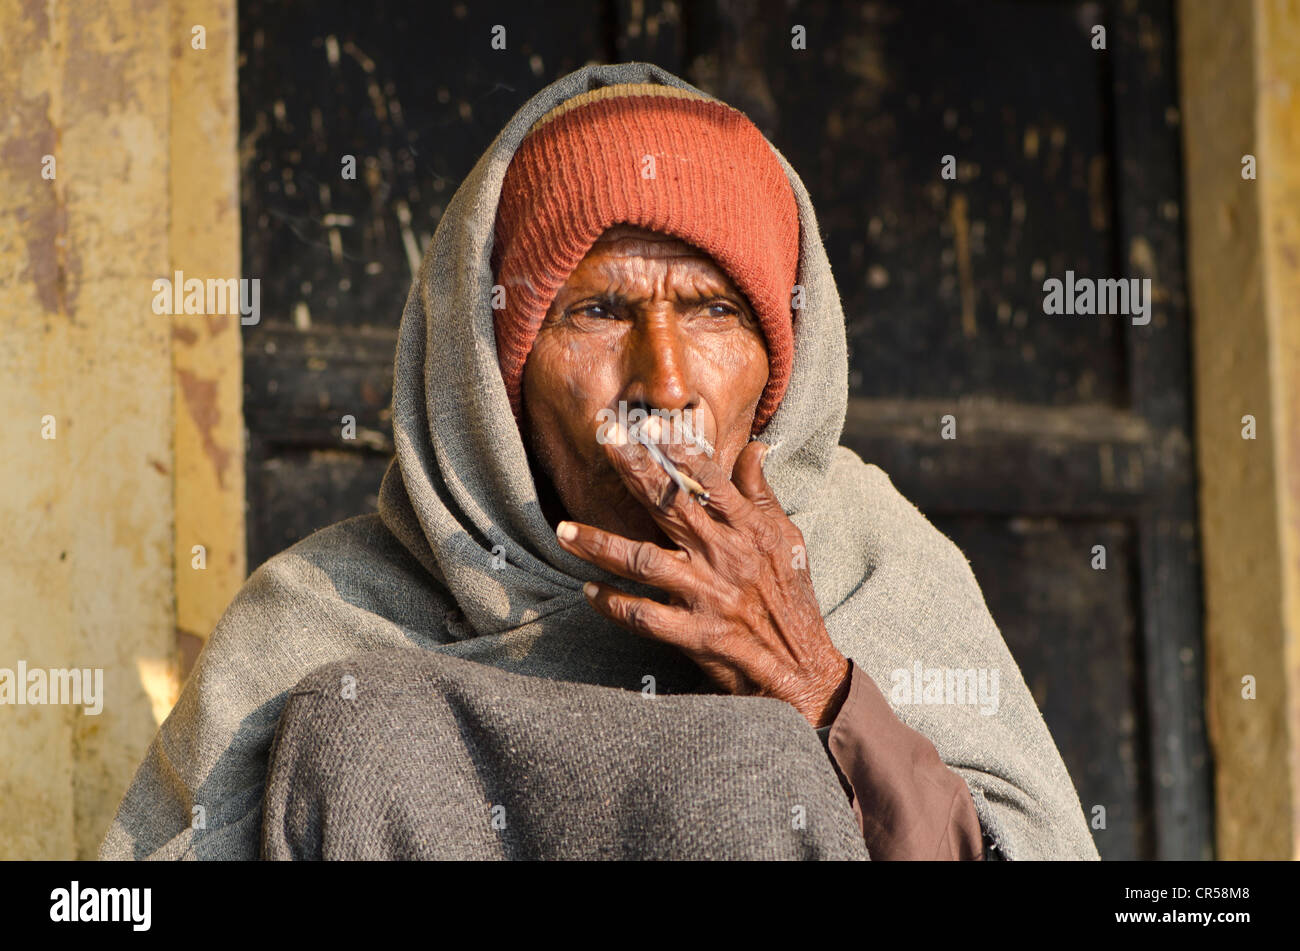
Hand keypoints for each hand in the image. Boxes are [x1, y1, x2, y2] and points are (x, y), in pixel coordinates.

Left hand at [554, 422, 850, 727]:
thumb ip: (763, 494)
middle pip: (670, 505)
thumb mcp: (787, 540)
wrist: (803, 670)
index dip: (678, 449)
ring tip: (563, 531)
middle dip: (634, 471)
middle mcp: (726, 556)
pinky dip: (614, 604)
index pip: (710, 479)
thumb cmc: (792, 599)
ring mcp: (708, 595)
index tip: (648, 423)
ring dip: (600, 544)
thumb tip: (756, 447)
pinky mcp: (695, 634)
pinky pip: (644, 616)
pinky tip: (589, 591)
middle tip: (601, 443)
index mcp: (750, 530)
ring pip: (644, 561)